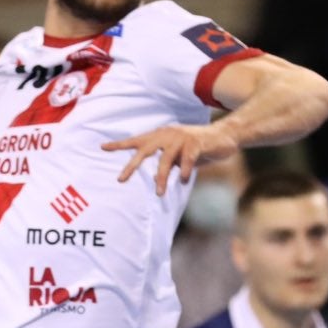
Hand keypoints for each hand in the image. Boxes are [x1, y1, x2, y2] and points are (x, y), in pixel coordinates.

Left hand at [102, 121, 240, 194]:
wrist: (225, 135)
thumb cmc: (200, 146)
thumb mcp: (180, 155)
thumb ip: (168, 162)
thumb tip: (157, 177)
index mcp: (161, 136)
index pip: (137, 140)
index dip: (120, 144)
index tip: (102, 147)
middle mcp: (168, 134)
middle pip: (145, 150)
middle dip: (132, 165)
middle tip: (120, 180)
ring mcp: (181, 138)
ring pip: (166, 159)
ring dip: (162, 177)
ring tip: (159, 193)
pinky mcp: (196, 143)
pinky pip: (187, 160)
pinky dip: (185, 171)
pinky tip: (184, 181)